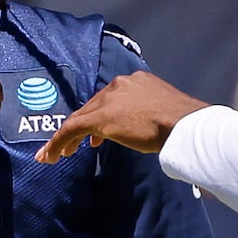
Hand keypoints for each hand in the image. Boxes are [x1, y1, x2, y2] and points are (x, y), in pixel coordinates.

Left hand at [34, 71, 205, 163]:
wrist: (185, 125)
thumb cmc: (183, 124)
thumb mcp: (165, 113)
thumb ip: (152, 115)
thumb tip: (152, 129)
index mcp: (135, 82)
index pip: (109, 100)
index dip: (99, 118)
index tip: (94, 137)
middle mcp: (119, 85)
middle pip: (91, 107)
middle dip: (79, 128)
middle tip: (70, 147)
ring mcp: (109, 100)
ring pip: (79, 118)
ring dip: (66, 137)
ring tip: (58, 154)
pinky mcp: (101, 117)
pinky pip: (71, 129)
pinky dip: (59, 142)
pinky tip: (52, 156)